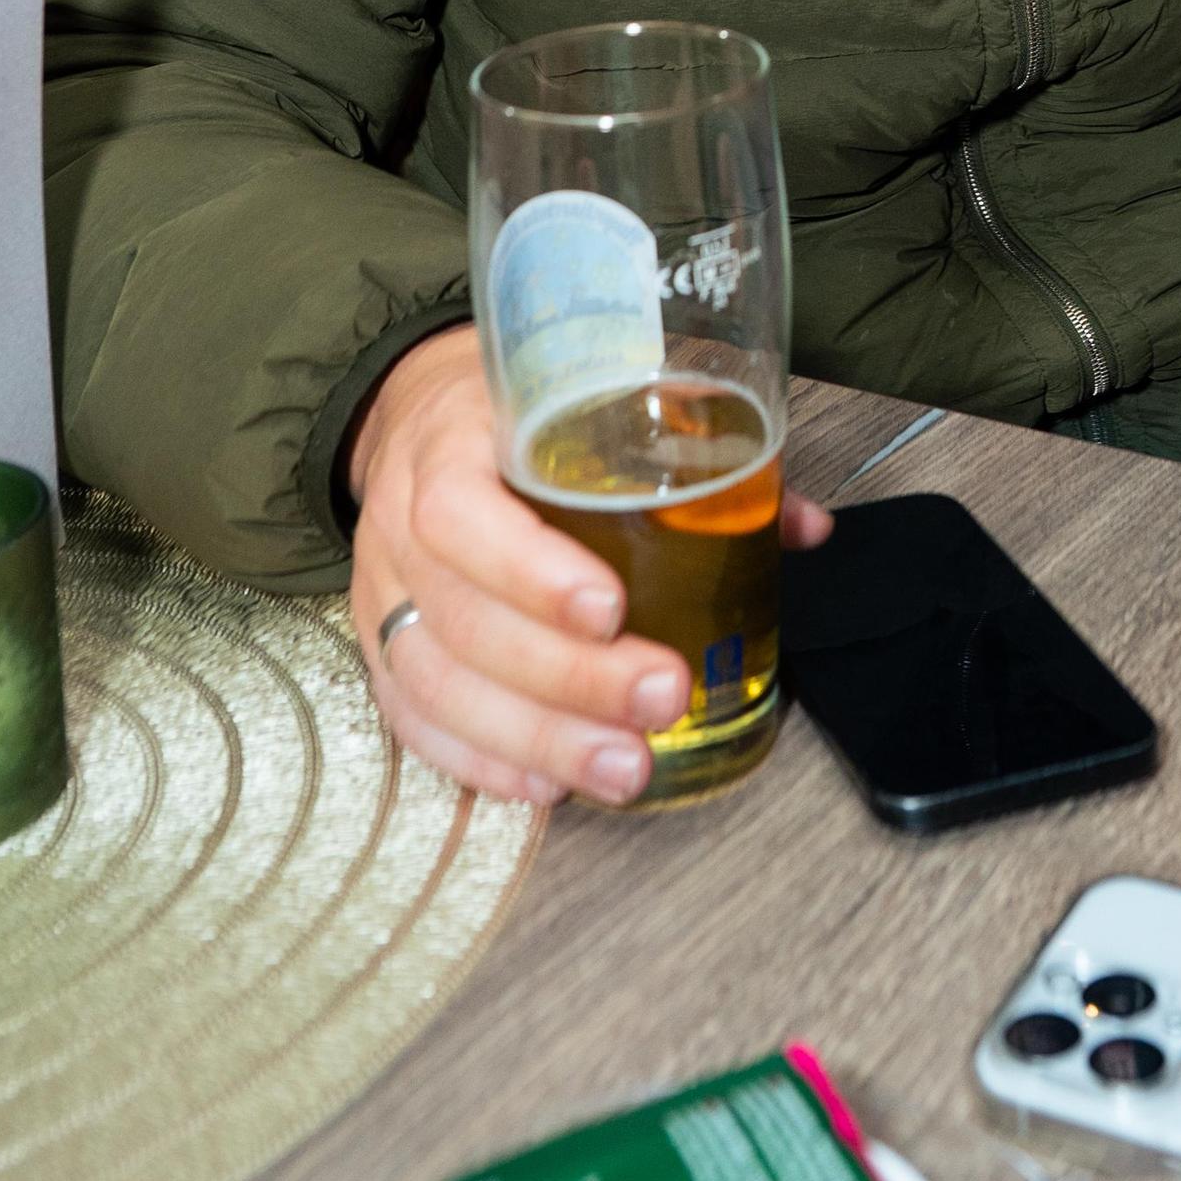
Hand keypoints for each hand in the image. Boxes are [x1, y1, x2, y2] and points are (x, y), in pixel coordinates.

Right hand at [347, 327, 831, 807]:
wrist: (422, 413)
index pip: (460, 511)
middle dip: (566, 678)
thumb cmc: (520, 414)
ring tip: (623, 769)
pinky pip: (413, 717)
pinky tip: (546, 783)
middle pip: (463, 618)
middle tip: (660, 698)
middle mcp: (399, 521)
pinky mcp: (377, 643)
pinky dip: (480, 758)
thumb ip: (696, 452)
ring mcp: (381, 589)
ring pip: (435, 683)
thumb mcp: (589, 397)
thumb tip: (803, 524)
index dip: (529, 571)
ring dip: (535, 737)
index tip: (611, 609)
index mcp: (449, 444)